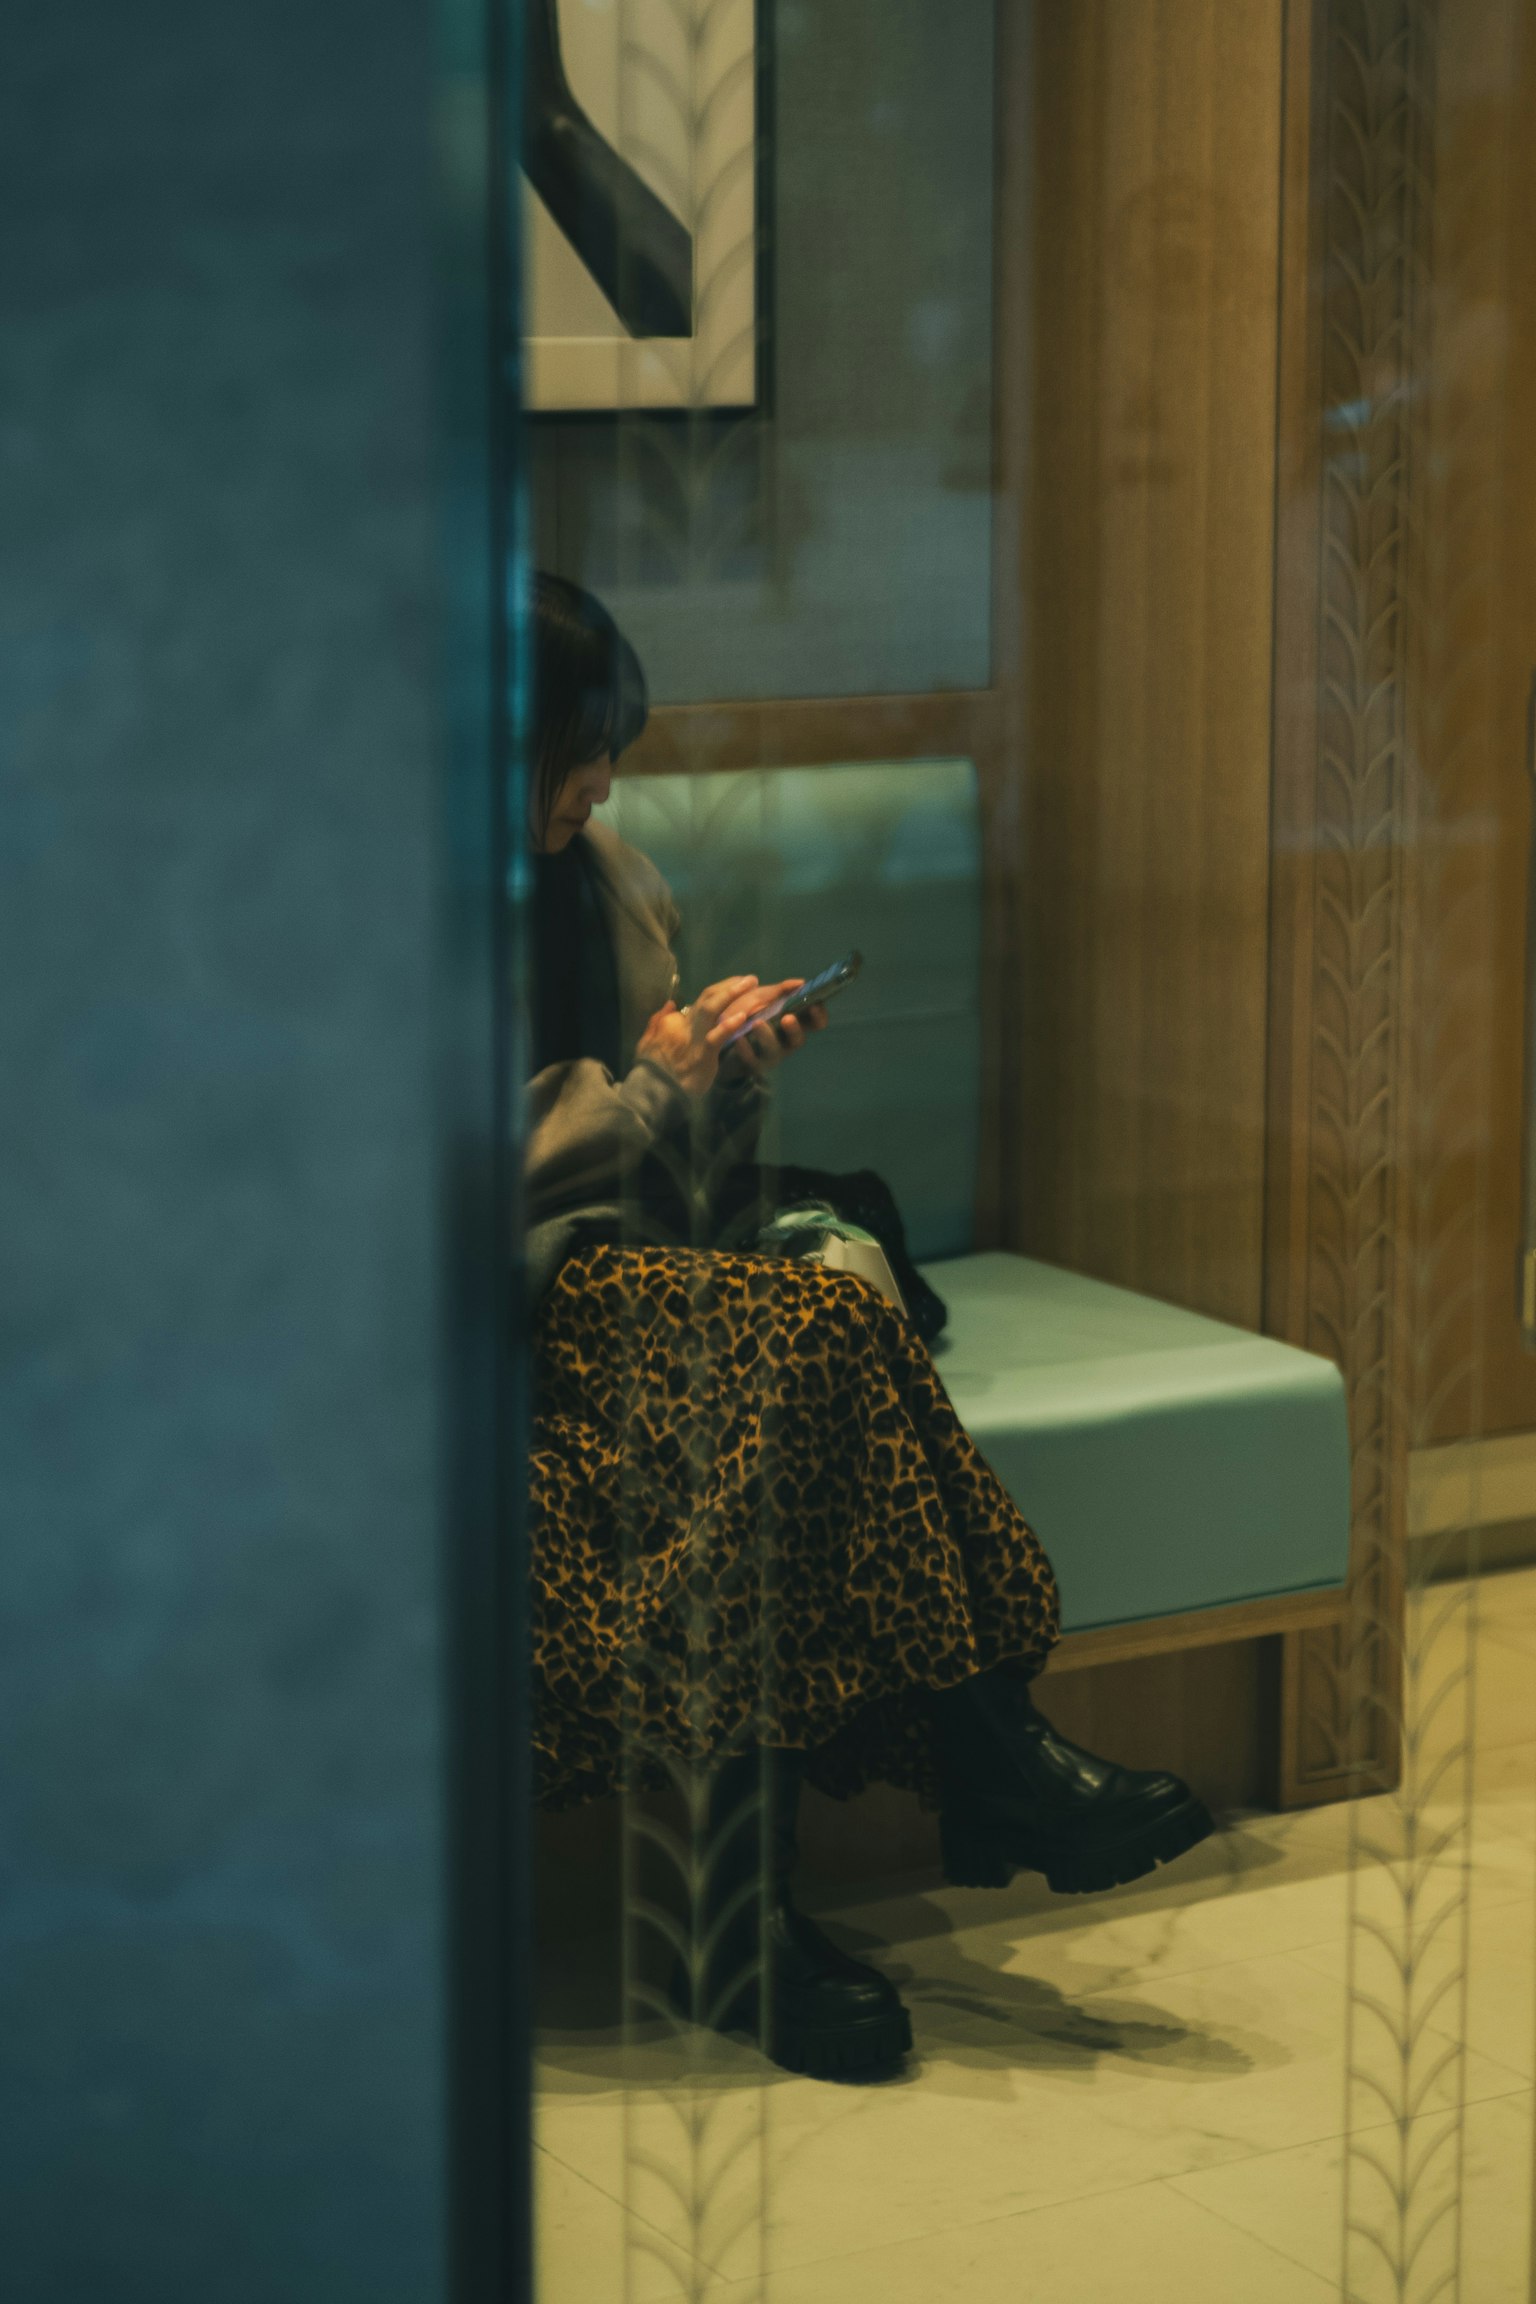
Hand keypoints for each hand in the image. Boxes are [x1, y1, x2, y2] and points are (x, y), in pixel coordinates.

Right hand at [636, 975, 762, 1097]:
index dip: (722, 991)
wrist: (653, 1091)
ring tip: (751, 984)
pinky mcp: (702, 1054)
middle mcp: (685, 1024)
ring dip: (731, 994)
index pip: (701, 1000)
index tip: (738, 986)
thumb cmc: (651, 1068)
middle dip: (729, 985)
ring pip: (711, 1009)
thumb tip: (670, 1004)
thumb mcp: (648, 1041)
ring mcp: (694, 1038)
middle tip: (750, 979)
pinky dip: (728, 1026)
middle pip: (708, 997)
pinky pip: (716, 1037)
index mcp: (676, 1021)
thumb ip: (658, 1021)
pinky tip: (743, 1017)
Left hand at [720, 981, 829, 1082]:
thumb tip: (800, 983)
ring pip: (773, 1049)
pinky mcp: (752, 1064)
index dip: (819, 1016)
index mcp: (794, 1024)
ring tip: (757, 1022)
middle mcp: (786, 1042)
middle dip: (794, 1029)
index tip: (814, 1005)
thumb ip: (781, 991)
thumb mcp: (764, 998)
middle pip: (798, 1039)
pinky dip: (745, 1048)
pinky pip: (750, 1059)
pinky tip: (738, 1038)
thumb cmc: (751, 1014)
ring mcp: (770, 1055)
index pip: (816, 1023)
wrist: (728, 1035)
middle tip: (787, 1018)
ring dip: (767, 1035)